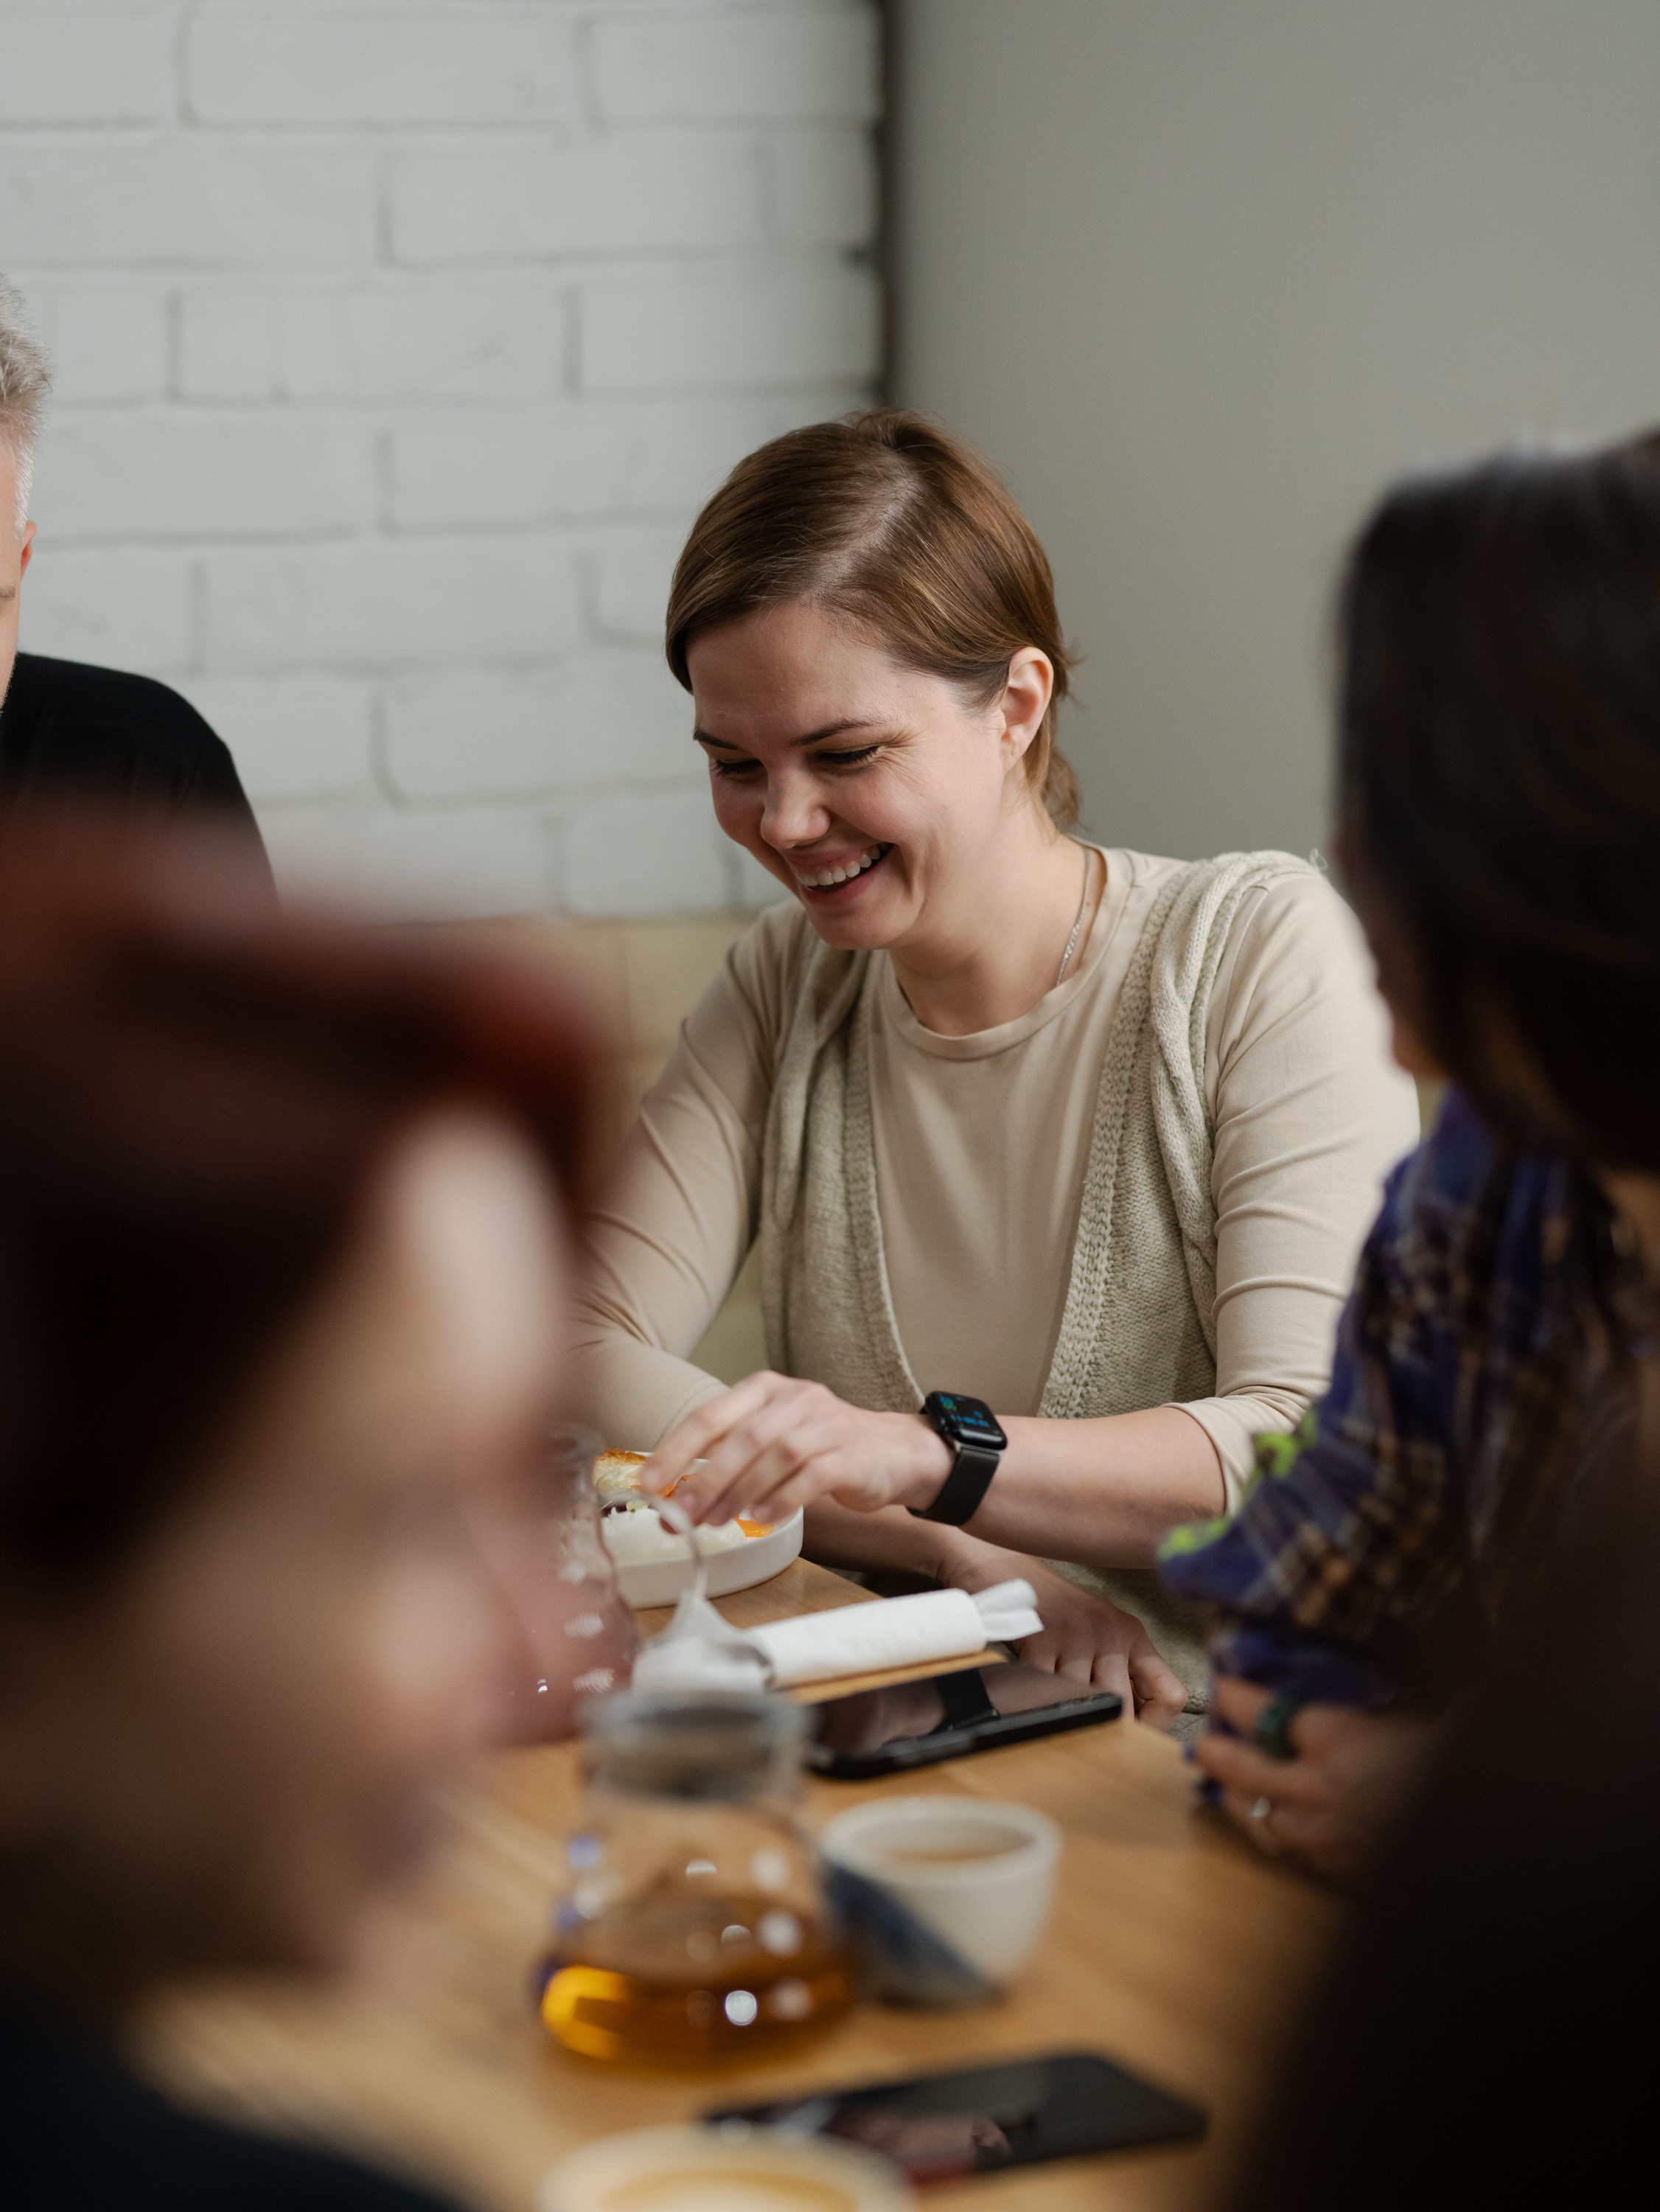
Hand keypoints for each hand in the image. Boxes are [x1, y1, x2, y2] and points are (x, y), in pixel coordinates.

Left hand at [643, 1372, 950, 1525]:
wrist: (891, 1451)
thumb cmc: (819, 1447)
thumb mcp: (770, 1437)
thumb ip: (728, 1458)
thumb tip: (674, 1496)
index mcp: (765, 1390)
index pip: (711, 1415)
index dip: (676, 1450)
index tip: (648, 1483)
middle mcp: (795, 1399)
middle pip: (743, 1436)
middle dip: (705, 1478)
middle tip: (679, 1513)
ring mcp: (826, 1424)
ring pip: (776, 1454)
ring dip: (740, 1491)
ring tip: (716, 1521)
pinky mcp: (851, 1455)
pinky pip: (812, 1476)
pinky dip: (781, 1499)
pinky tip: (760, 1518)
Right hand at [949, 1548, 1187, 1731]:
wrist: (1003, 1566)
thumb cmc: (1050, 1609)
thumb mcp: (1096, 1633)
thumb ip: (1115, 1672)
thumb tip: (1126, 1731)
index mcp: (1132, 1634)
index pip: (1169, 1696)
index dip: (1153, 1728)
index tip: (1128, 1739)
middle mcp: (1111, 1633)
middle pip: (1124, 1708)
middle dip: (1104, 1732)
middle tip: (1087, 1743)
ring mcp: (1077, 1634)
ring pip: (1085, 1703)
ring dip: (1067, 1716)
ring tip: (1055, 1714)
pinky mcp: (1042, 1637)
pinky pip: (1047, 1690)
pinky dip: (1039, 1700)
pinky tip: (1031, 1694)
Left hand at [1194, 1676, 1436, 1883]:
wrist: (1474, 1833)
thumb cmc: (1446, 1769)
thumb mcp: (1417, 1721)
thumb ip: (1377, 1708)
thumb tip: (1374, 1680)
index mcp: (1334, 1739)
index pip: (1259, 1709)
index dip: (1233, 1695)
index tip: (1221, 1686)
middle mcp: (1315, 1788)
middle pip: (1241, 1768)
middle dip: (1215, 1752)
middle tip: (1201, 1744)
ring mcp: (1320, 1835)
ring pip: (1256, 1818)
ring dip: (1237, 1800)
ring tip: (1223, 1788)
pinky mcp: (1334, 1871)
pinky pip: (1289, 1852)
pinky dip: (1276, 1835)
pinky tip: (1276, 1828)